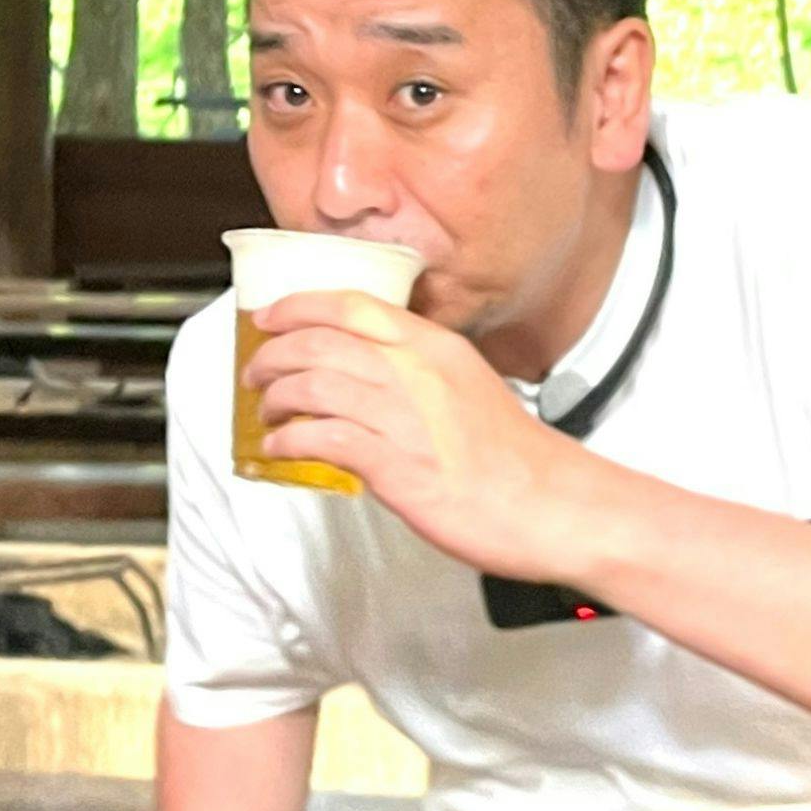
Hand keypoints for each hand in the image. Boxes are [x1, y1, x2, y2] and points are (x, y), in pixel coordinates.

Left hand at [247, 289, 612, 580]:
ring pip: (313, 384)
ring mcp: (404, 417)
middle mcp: (415, 372)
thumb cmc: (516, 458)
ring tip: (266, 410)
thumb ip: (420, 372)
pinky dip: (289, 440)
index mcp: (434, 347)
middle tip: (256, 370)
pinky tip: (280, 448)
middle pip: (320, 340)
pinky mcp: (395, 465)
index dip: (299, 305)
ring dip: (275, 397)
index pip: (352, 304)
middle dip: (273, 352)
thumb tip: (369, 375)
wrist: (554, 506)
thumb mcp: (468, 385)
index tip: (270, 316)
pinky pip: (322, 439)